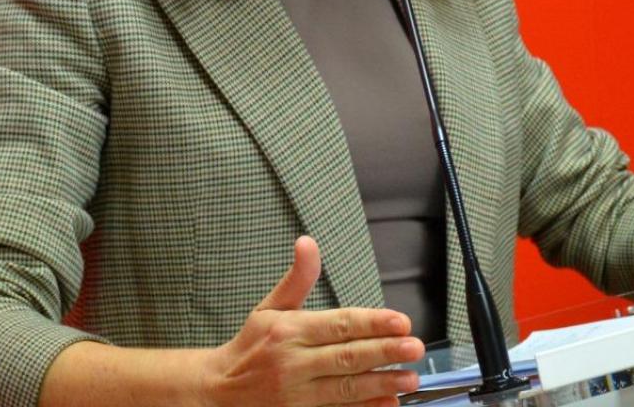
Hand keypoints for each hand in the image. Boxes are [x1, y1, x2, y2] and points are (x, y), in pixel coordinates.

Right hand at [201, 236, 423, 406]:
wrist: (219, 391)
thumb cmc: (250, 346)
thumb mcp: (269, 307)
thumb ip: (297, 278)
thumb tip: (307, 243)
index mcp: (289, 331)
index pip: (338, 325)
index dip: (371, 323)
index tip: (400, 321)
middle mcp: (294, 363)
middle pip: (346, 357)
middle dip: (384, 352)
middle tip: (414, 347)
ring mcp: (297, 394)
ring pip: (346, 388)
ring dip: (381, 384)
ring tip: (410, 378)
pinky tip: (387, 404)